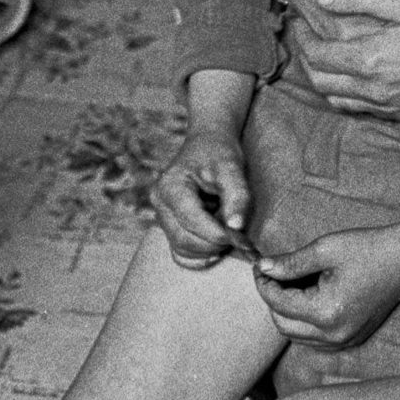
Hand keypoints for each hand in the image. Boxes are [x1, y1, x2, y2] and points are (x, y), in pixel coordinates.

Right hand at [148, 128, 253, 269]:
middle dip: (214, 243)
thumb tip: (236, 228)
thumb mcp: (232, 168)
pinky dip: (200, 255)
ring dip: (209, 248)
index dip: (216, 232)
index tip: (240, 235)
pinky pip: (181, 253)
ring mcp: (162, 216)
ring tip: (226, 229)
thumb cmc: (219, 153)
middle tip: (238, 235)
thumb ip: (237, 197)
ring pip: (182, 249)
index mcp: (170, 186)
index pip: (190, 219)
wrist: (208, 143)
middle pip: (184, 239)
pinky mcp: (170, 226)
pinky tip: (217, 245)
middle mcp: (159, 203)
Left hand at [254, 225, 399, 350]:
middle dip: (272, 299)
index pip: (278, 303)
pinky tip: (310, 295)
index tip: (259, 265)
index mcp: (325, 312)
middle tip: (274, 272)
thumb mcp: (325, 249)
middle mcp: (333, 334)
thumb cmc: (367, 249)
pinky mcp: (351, 339)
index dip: (264, 283)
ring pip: (297, 334)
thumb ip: (290, 263)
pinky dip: (304, 320)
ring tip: (292, 282)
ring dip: (287, 311)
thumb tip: (262, 267)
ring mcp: (344, 341)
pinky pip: (314, 338)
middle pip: (282, 325)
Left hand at [288, 0, 399, 119]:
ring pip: (339, 101)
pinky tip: (356, 76)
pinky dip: (349, 95)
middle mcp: (376, 90)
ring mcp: (392, 107)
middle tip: (306, 39)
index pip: (318, 56)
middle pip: (321, 83)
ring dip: (325, 80)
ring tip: (326, 57)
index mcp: (372, 60)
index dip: (302, 39)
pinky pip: (364, 110)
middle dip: (307, 60)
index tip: (299, 23)